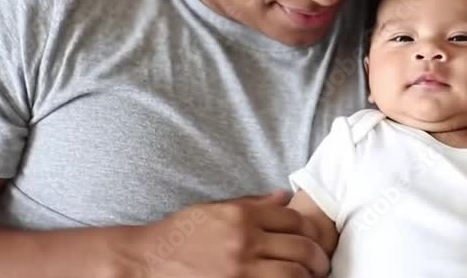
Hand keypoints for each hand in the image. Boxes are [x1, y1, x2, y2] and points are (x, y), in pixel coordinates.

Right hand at [130, 190, 329, 277]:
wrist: (146, 262)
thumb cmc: (181, 235)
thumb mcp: (215, 211)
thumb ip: (253, 204)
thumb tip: (285, 197)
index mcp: (242, 216)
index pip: (294, 219)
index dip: (309, 231)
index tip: (313, 241)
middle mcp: (244, 241)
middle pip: (301, 248)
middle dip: (317, 258)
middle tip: (321, 265)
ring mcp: (240, 270)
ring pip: (294, 274)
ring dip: (307, 277)